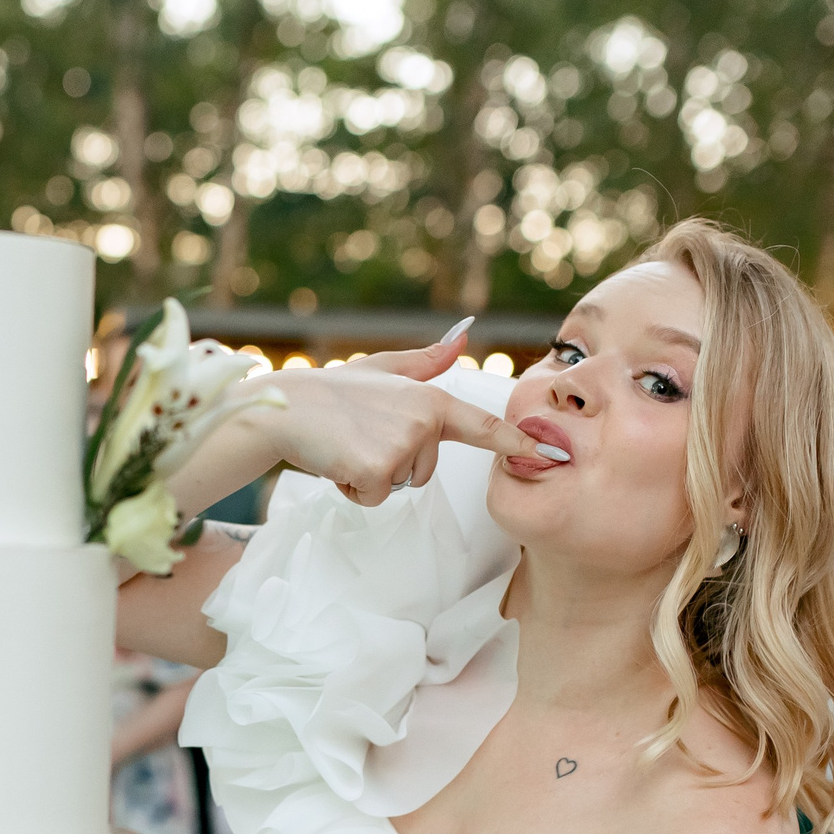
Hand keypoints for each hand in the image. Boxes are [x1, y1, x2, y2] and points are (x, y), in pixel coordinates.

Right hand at [235, 327, 535, 505]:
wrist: (288, 407)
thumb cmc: (334, 391)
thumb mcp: (384, 370)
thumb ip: (425, 361)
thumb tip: (462, 336)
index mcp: (429, 398)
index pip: (481, 425)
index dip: (515, 442)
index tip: (546, 453)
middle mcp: (423, 422)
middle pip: (425, 470)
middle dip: (393, 463)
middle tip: (362, 437)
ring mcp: (402, 447)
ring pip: (401, 484)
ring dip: (373, 475)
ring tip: (348, 446)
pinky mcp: (379, 471)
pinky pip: (376, 497)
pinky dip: (355, 488)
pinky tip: (338, 461)